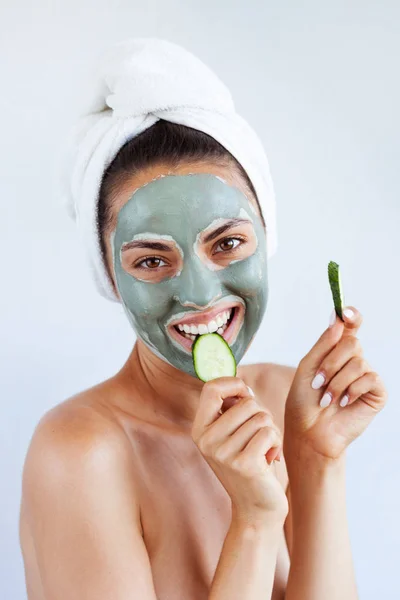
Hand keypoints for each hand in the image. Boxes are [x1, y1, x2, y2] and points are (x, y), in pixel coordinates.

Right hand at [191, 377, 287, 522]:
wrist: (256, 508)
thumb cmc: (249, 463)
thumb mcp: (232, 434)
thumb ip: (233, 409)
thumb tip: (243, 385)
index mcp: (199, 430)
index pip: (211, 388)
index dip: (233, 384)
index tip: (245, 394)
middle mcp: (206, 440)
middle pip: (246, 402)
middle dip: (261, 414)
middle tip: (259, 436)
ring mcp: (223, 453)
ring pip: (261, 417)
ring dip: (271, 430)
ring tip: (264, 449)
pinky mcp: (244, 464)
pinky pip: (269, 432)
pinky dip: (276, 442)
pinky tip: (269, 458)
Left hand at [284, 306, 387, 460]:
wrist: (309, 431)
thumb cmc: (304, 400)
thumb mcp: (308, 366)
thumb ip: (324, 342)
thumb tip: (339, 318)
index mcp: (336, 351)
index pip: (350, 326)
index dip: (351, 316)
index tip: (345, 312)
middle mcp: (354, 360)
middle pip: (352, 343)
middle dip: (331, 363)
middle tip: (318, 382)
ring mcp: (366, 376)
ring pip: (359, 362)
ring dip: (337, 382)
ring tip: (326, 399)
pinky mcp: (376, 393)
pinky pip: (370, 378)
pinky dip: (351, 390)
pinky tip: (343, 403)